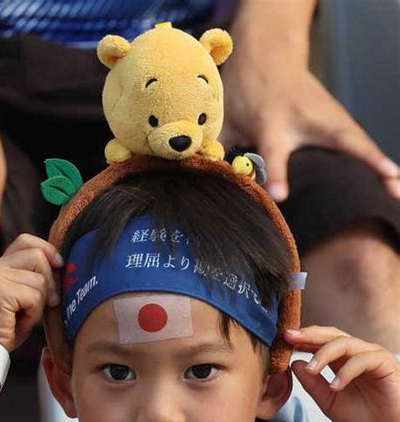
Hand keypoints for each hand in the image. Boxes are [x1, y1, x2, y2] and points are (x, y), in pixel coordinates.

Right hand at [0, 234, 63, 351]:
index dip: (48, 250)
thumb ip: (37, 278)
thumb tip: (63, 267)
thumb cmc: (8, 326)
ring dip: (40, 303)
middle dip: (50, 281)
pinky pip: (34, 296)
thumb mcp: (25, 297)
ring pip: (39, 279)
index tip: (59, 266)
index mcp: (1, 265)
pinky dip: (34, 313)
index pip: (27, 241)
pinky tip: (21, 321)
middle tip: (48, 303)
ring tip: (26, 315)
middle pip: (38, 256)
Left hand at [221, 57, 399, 201]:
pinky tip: (393, 183)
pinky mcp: (338, 122)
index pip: (276, 150)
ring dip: (381, 166)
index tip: (282, 196)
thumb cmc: (246, 90)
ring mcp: (328, 117)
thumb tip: (211, 178)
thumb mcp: (225, 118)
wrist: (269, 54)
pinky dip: (377, 162)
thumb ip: (220, 149)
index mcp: (273, 122)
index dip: (277, 174)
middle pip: (340, 138)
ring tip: (398, 193)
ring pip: (358, 142)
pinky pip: (360, 145)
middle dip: (362, 159)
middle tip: (389, 182)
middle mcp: (308, 119)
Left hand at [284, 326, 399, 421]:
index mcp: (340, 360)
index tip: (280, 340)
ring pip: (344, 343)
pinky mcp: (385, 362)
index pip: (318, 342)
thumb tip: (294, 364)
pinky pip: (362, 360)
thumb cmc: (365, 418)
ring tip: (312, 368)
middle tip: (289, 337)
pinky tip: (336, 386)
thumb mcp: (329, 401)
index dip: (300, 340)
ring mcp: (370, 354)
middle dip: (307, 334)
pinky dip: (347, 372)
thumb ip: (312, 384)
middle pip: (329, 334)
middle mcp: (355, 352)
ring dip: (324, 354)